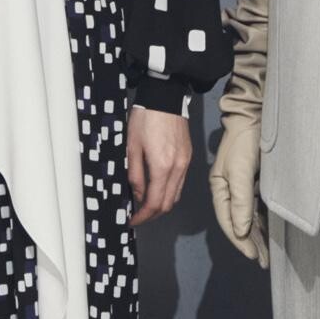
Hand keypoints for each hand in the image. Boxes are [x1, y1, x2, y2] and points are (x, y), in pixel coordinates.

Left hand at [126, 105, 190, 225]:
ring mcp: (185, 163)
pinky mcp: (188, 157)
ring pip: (175, 195)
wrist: (165, 97)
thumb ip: (135, 175)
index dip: (143, 216)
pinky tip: (157, 188)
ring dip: (161, 204)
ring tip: (145, 204)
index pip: (154, 203)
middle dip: (153, 214)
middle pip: (168, 204)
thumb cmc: (145, 119)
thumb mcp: (132, 147)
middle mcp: (178, 168)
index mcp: (162, 166)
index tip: (132, 220)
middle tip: (138, 216)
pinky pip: (180, 182)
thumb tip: (138, 196)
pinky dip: (169, 191)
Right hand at [210, 120, 267, 265]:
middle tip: (263, 261)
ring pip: (249, 218)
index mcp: (220, 188)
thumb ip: (240, 201)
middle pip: (239, 223)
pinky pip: (259, 209)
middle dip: (250, 243)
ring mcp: (243, 187)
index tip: (254, 256)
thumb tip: (240, 231)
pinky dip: (264, 223)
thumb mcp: (240, 171)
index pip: (228, 222)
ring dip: (257, 236)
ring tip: (268, 254)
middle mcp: (230, 191)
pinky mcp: (256, 183)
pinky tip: (270, 234)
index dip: (240, 241)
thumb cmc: (244, 142)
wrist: (256, 116)